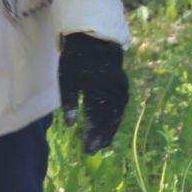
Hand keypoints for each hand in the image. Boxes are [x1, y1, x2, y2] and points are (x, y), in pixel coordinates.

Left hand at [58, 33, 128, 152]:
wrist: (96, 41)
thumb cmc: (76, 60)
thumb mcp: (66, 76)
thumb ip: (68, 100)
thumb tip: (70, 125)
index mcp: (95, 84)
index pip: (95, 114)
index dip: (91, 132)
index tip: (86, 146)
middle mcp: (111, 88)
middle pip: (108, 118)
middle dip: (101, 137)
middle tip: (92, 151)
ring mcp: (120, 88)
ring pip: (117, 116)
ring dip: (110, 132)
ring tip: (101, 145)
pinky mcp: (124, 88)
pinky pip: (121, 109)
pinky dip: (115, 121)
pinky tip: (109, 130)